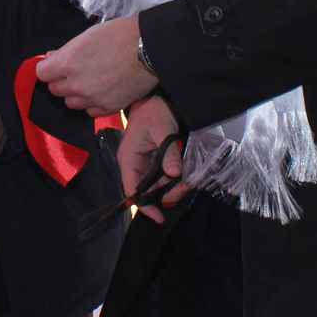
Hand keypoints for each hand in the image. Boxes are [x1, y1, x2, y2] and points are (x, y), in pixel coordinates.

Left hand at [36, 16, 155, 116]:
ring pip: (71, 103)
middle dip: (62, 81)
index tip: (57, 65)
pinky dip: (92, 104)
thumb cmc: (118, 35)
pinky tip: (102, 92)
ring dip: (76, 94)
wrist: (149, 49)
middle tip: (77, 71)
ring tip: (91, 83)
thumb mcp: (87, 36)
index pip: (42, 73)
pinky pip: (90, 111)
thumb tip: (51, 58)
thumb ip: (66, 51)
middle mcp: (75, 85)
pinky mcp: (107, 109)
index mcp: (67, 63)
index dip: (49, 68)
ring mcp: (91, 99)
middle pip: (55, 90)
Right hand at [119, 96, 189, 222]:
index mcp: (128, 159)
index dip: (144, 205)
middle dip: (164, 195)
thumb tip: (173, 173)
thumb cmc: (155, 111)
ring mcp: (145, 163)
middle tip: (183, 193)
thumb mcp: (162, 130)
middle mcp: (134, 164)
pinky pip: (163, 176)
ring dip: (172, 188)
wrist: (159, 99)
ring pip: (157, 185)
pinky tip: (185, 177)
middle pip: (146, 190)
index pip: (131, 190)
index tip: (159, 217)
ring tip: (188, 184)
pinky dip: (174, 179)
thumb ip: (169, 152)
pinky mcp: (155, 161)